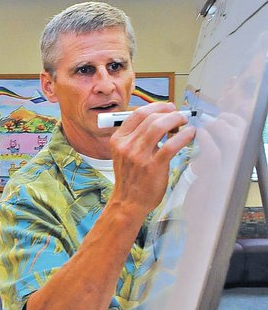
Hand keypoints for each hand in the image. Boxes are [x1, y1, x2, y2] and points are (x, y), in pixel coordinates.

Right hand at [109, 102, 195, 219]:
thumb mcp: (124, 154)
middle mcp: (126, 146)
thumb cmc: (131, 178)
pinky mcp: (153, 166)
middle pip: (150, 117)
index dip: (156, 106)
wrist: (129, 202)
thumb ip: (136, 137)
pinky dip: (184, 136)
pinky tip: (190, 135)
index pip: (137, 114)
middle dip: (169, 112)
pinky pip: (171, 144)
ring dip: (176, 120)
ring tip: (185, 122)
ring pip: (159, 127)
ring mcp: (138, 156)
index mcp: (118, 140)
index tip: (168, 107)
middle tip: (180, 115)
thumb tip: (158, 117)